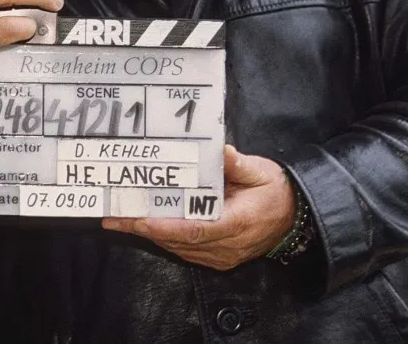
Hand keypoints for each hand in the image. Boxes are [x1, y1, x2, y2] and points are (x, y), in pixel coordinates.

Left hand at [101, 146, 294, 270]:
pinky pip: (185, 250)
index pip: (194, 230)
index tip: (138, 219)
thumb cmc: (275, 191)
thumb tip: (221, 151)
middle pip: (178, 241)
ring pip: (178, 248)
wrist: (295, 219)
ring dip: (149, 234)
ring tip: (118, 219)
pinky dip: (163, 237)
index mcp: (235, 224)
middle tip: (112, 217)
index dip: (164, 226)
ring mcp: (221, 256)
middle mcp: (225, 246)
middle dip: (143, 229)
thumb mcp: (262, 172)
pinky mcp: (218, 258)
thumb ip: (238, 165)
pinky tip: (143, 225)